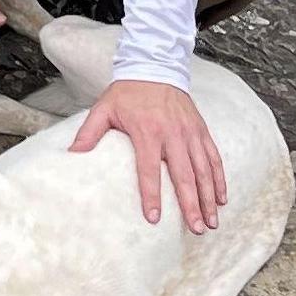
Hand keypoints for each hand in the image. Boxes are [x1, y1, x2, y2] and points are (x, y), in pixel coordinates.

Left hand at [69, 81, 227, 232]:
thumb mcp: (104, 109)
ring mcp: (190, 132)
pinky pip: (214, 157)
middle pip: (184, 175)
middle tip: (197, 229)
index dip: (152, 194)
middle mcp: (172, 134)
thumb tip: (73, 155)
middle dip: (191, 204)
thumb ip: (89, 132)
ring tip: (212, 222)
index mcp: (147, 131)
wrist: (155, 67)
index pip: (149, 169)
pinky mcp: (201, 130)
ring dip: (209, 197)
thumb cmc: (127, 93)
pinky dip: (220, 179)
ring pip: (203, 170)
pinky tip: (222, 198)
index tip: (154, 218)